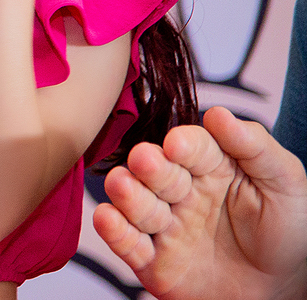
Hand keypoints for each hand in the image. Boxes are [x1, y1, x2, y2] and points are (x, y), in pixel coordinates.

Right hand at [93, 106, 306, 299]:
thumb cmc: (287, 235)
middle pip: (154, 171)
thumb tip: (218, 114)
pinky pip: (125, 243)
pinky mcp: (151, 261)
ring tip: (124, 186)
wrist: (282, 293)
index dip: (184, 145)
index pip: (191, 147)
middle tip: (146, 161)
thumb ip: (255, 147)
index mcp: (210, 167)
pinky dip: (112, 231)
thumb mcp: (286, 184)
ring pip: (134, 203)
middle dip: (149, 166)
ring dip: (127, 193)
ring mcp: (164, 226)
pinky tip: (109, 218)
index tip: (179, 144)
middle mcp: (181, 192)